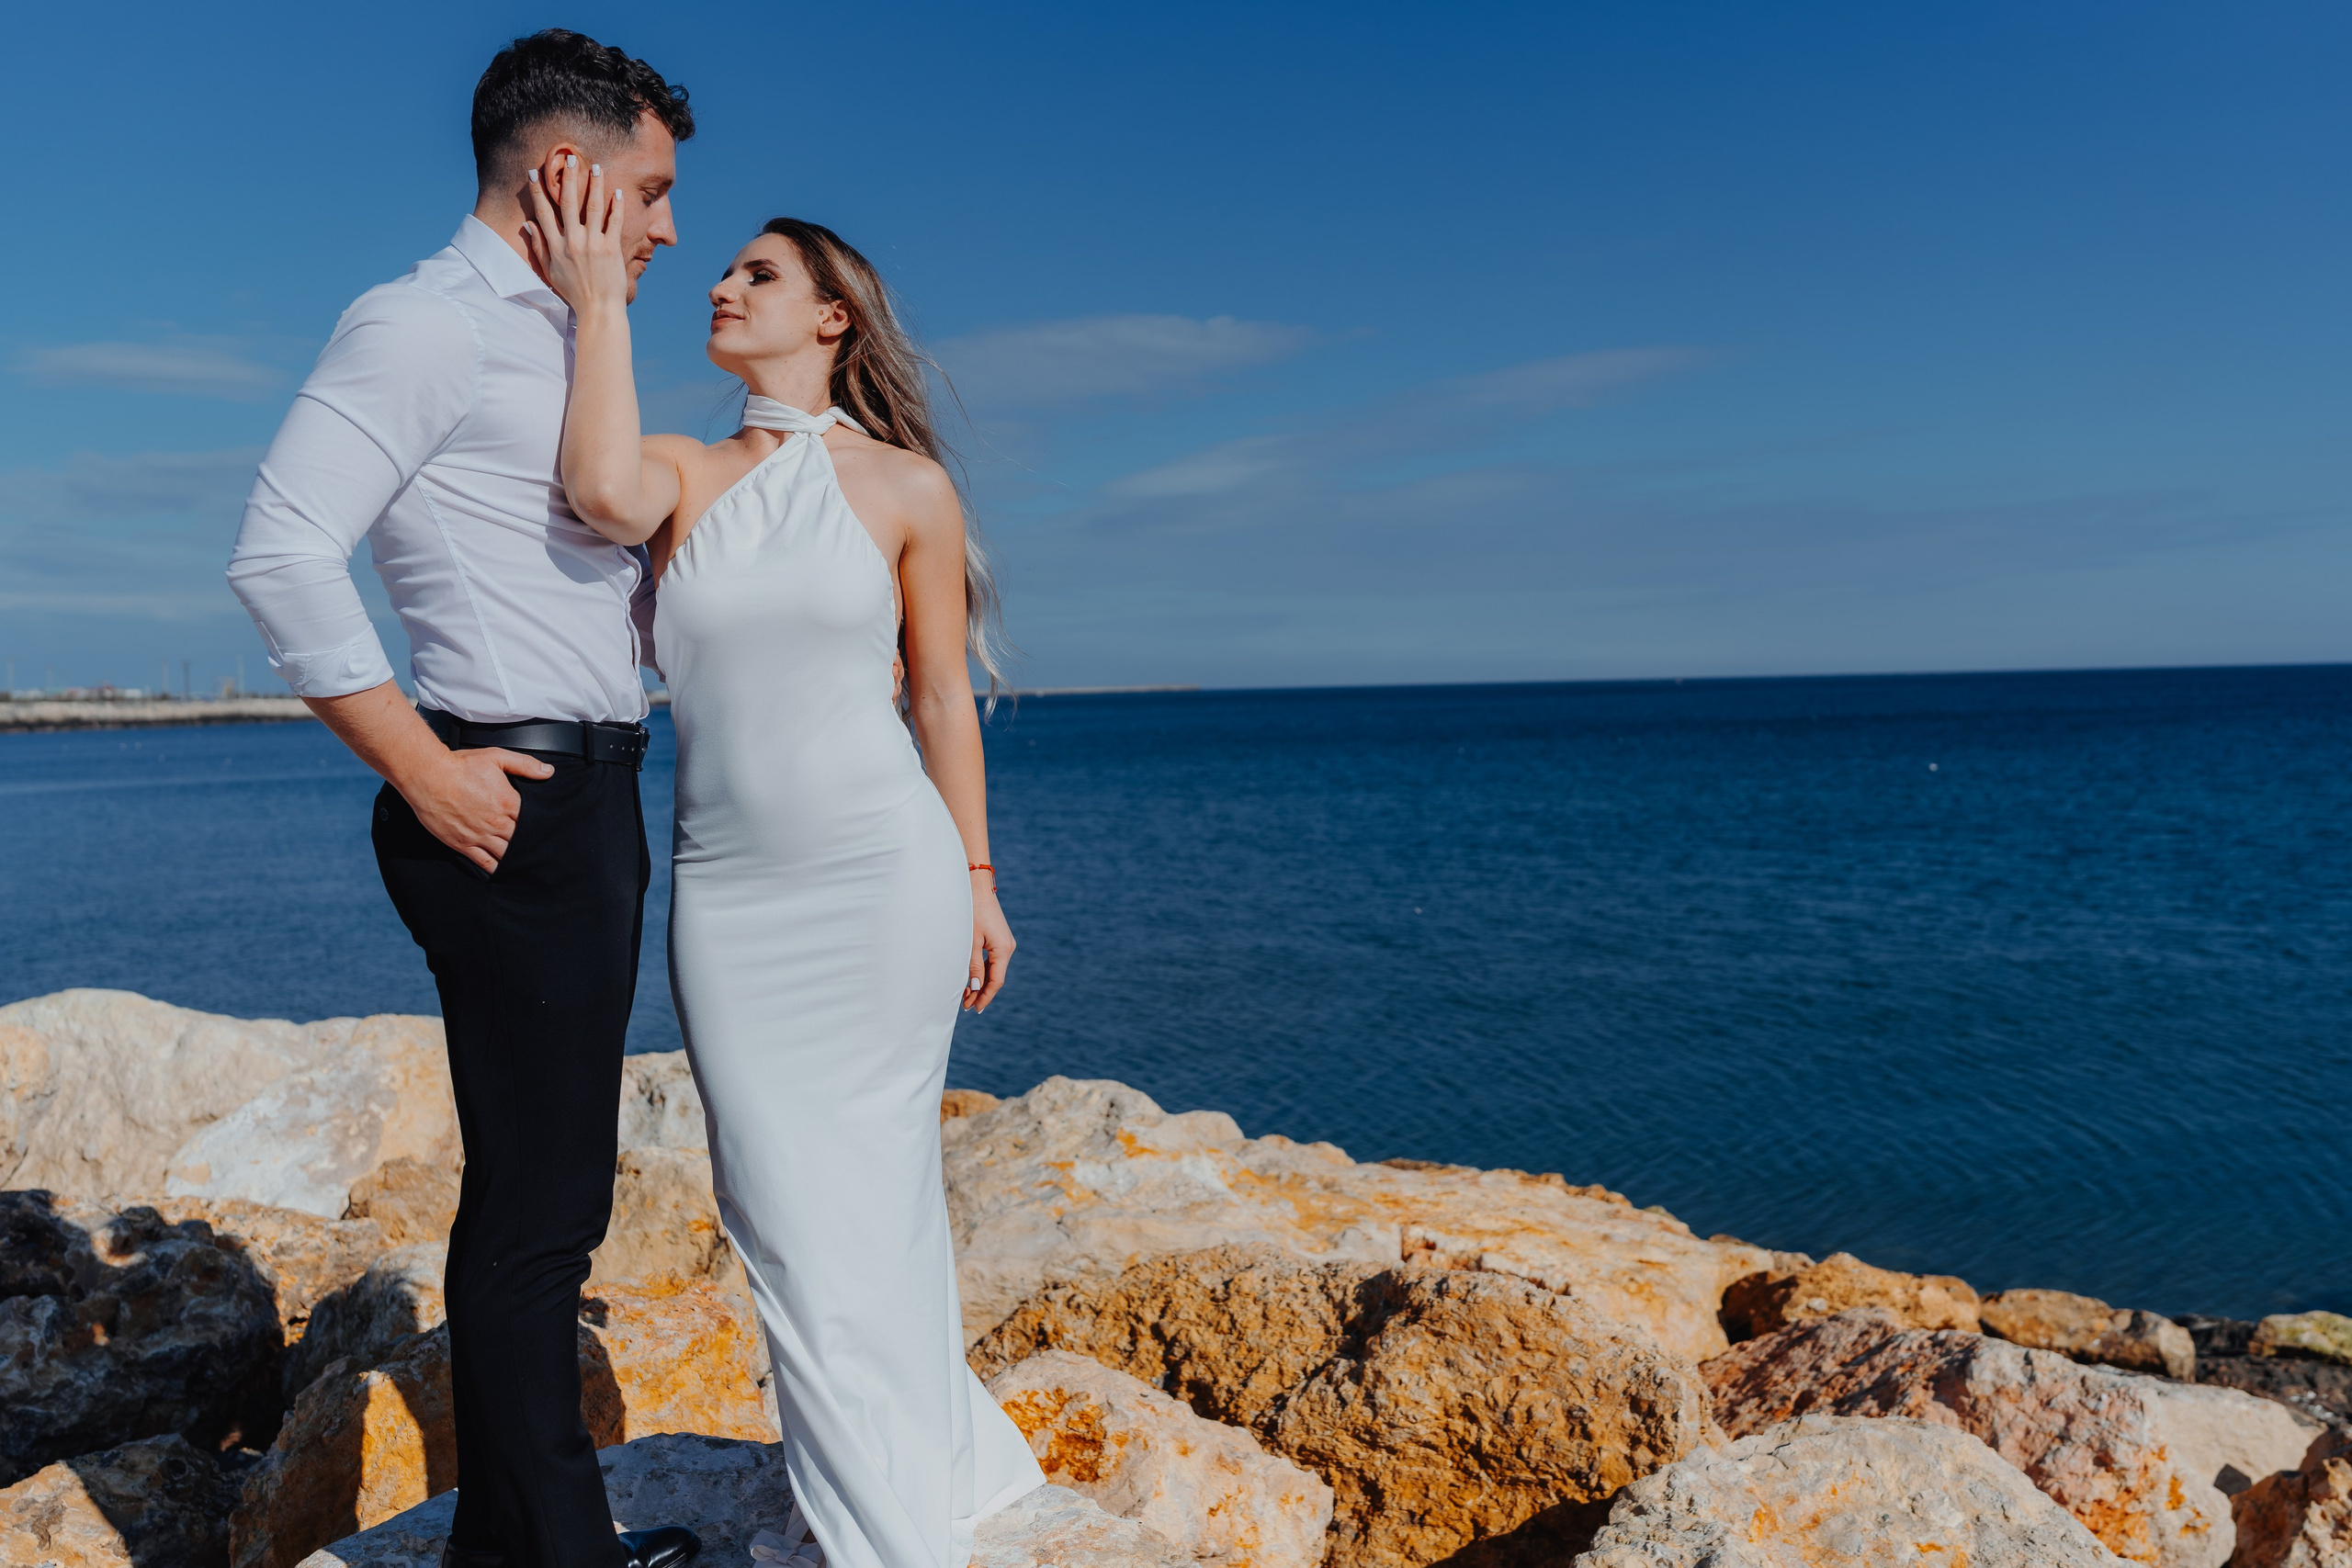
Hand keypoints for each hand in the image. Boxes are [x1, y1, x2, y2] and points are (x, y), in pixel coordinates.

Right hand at [401, 747, 553, 873]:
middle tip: (537, 848)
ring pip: (506, 854)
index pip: (533, 822)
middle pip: (521, 841)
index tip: (544, 830)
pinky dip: (496, 868)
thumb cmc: (459, 766)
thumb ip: (525, 765)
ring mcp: (479, 836)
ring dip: (515, 858)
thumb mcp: (496, 757)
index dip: (539, 826)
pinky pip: (484, 863)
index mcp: (508, 803)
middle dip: (529, 844)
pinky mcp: (463, 844)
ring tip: (524, 861)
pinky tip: (503, 870)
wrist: (428, 776)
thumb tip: (548, 771)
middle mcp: (496, 823)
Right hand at [521, 155, 627, 316]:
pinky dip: (616, 206)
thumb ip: (539, 246)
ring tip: (596, 167)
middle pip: (568, 202)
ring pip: (592, 207)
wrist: (598, 309)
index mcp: (556, 246)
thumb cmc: (573, 291)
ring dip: (594, 184)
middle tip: (569, 158)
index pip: (544, 212)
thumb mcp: (550, 271)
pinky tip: (617, 192)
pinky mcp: (611, 249)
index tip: (534, 172)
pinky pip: (614, 222)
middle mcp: (573, 242)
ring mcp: (593, 244)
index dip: (538, 192)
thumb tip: (527, 224)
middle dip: (568, 178)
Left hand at [965, 873, 1014, 1011]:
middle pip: (996, 977)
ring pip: (994, 969)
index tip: (974, 1009)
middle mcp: (1008, 947)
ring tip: (966, 996)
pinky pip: (992, 960)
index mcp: (1003, 949)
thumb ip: (973, 967)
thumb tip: (976, 989)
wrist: (976, 886)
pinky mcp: (999, 938)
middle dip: (982, 992)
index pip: (996, 982)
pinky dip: (983, 971)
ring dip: (981, 983)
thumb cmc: (971, 912)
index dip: (985, 997)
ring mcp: (1004, 942)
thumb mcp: (970, 942)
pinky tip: (972, 978)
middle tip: (966, 1006)